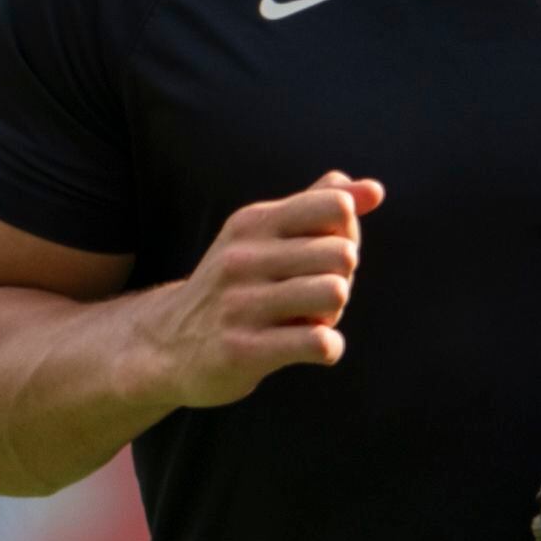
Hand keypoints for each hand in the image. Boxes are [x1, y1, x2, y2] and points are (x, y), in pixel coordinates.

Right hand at [143, 173, 382, 408]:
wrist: (166, 344)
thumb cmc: (235, 286)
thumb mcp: (264, 237)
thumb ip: (318, 207)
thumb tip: (374, 190)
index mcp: (252, 222)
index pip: (335, 204)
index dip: (347, 232)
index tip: (325, 254)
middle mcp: (242, 257)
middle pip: (342, 253)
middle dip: (343, 279)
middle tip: (315, 297)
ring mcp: (240, 304)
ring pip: (334, 293)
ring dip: (333, 314)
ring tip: (309, 321)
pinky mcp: (243, 350)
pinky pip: (319, 343)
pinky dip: (329, 348)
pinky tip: (311, 349)